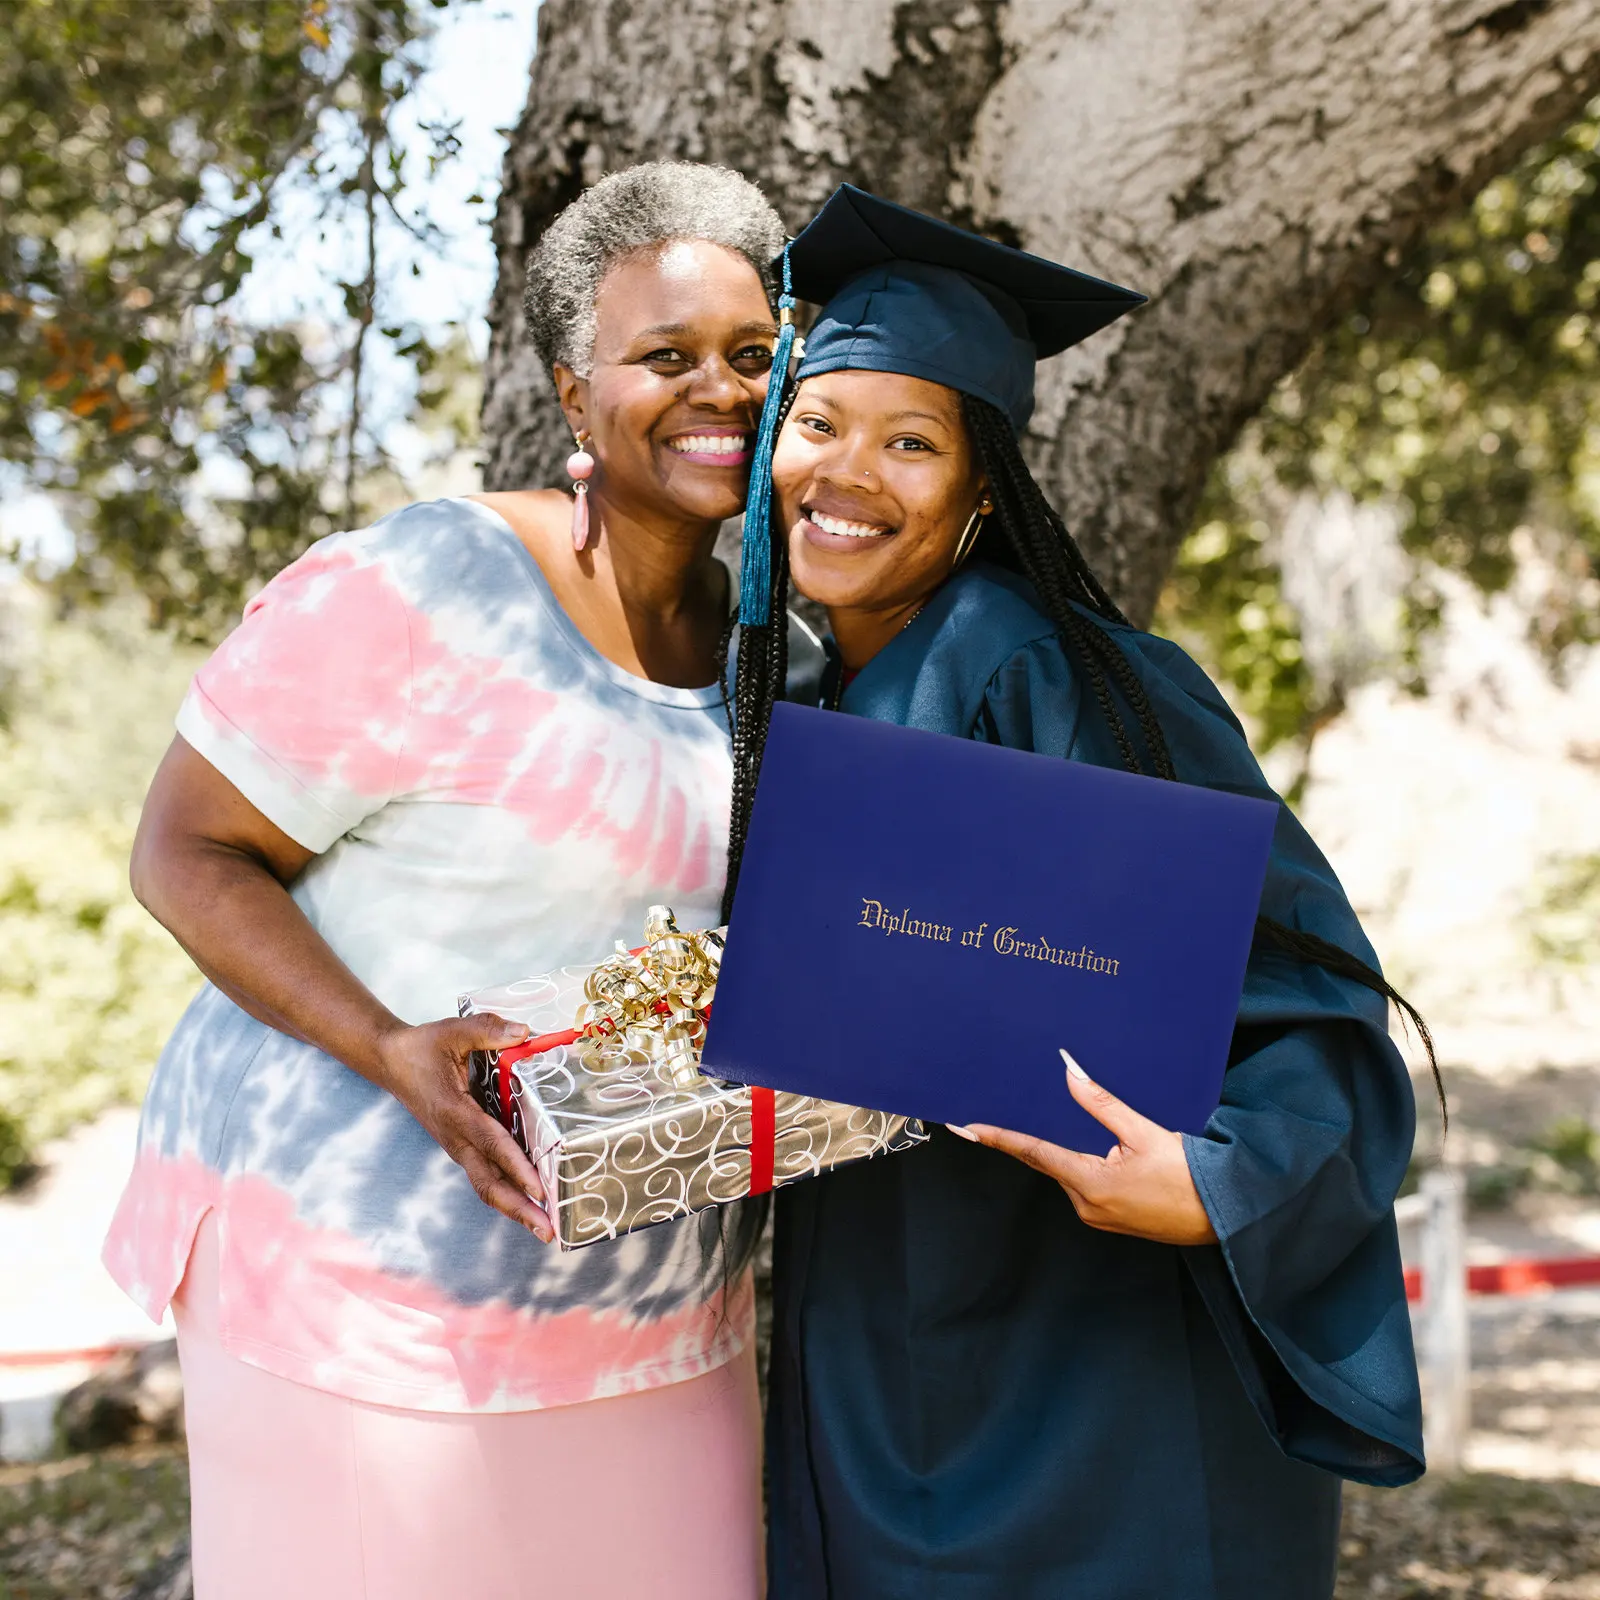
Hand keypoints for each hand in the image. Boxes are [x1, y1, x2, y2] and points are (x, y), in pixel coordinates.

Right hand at [376, 1014, 554, 1242]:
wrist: (391, 1062)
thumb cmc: (423, 1047)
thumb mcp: (453, 1031)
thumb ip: (487, 1030)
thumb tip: (523, 1032)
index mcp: (454, 1112)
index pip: (491, 1144)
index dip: (516, 1167)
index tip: (540, 1189)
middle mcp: (456, 1138)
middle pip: (489, 1182)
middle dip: (519, 1208)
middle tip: (549, 1231)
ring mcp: (457, 1146)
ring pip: (487, 1185)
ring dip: (515, 1208)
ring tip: (545, 1227)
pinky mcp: (461, 1147)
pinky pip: (486, 1175)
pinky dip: (508, 1193)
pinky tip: (530, 1202)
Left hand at [951, 1050, 1216, 1246]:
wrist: (1224, 1215)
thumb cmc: (1189, 1176)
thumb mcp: (1145, 1132)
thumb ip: (1102, 1104)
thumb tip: (1069, 1074)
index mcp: (1090, 1183)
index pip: (1033, 1152)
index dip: (997, 1137)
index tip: (965, 1128)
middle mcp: (1087, 1204)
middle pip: (1050, 1160)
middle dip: (1038, 1134)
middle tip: (1022, 1104)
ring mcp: (1098, 1215)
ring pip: (1068, 1171)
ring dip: (1069, 1148)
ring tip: (1077, 1123)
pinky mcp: (1110, 1219)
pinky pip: (1085, 1184)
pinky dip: (1083, 1163)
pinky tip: (1100, 1148)